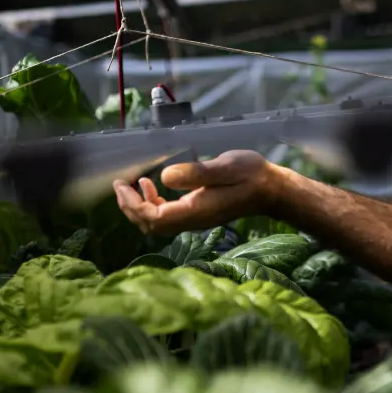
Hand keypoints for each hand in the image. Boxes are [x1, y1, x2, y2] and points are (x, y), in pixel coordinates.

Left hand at [113, 150, 275, 235]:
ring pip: (157, 223)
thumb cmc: (251, 175)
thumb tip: (164, 177)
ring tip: (132, 185)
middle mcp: (191, 220)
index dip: (132, 204)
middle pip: (150, 225)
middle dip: (130, 207)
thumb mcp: (224, 167)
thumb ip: (196, 173)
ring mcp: (194, 219)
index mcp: (194, 210)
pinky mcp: (198, 214)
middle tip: (120, 185)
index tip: (122, 185)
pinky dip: (153, 204)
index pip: (152, 217)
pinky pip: (167, 217)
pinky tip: (153, 187)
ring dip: (139, 207)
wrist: (272, 190)